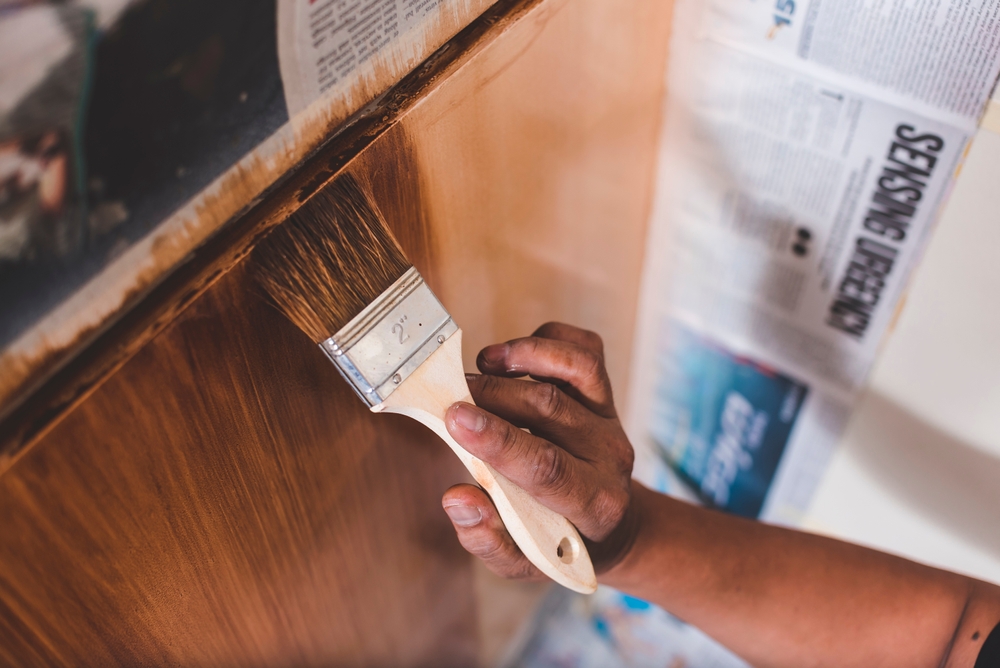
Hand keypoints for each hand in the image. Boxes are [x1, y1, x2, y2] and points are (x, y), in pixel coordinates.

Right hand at [441, 322, 639, 579]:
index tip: (454, 418)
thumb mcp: (522, 562)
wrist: (610, 525)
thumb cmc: (557, 541)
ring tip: (482, 365)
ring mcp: (609, 418)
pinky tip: (511, 358)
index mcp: (592, 502)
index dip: (498, 439)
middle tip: (449, 397)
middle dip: (491, 396)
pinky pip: (584, 348)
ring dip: (522, 356)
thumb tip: (457, 498)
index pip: (546, 465)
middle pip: (549, 409)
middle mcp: (609, 455)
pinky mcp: (605, 391)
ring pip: (576, 367)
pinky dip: (547, 339)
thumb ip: (487, 539)